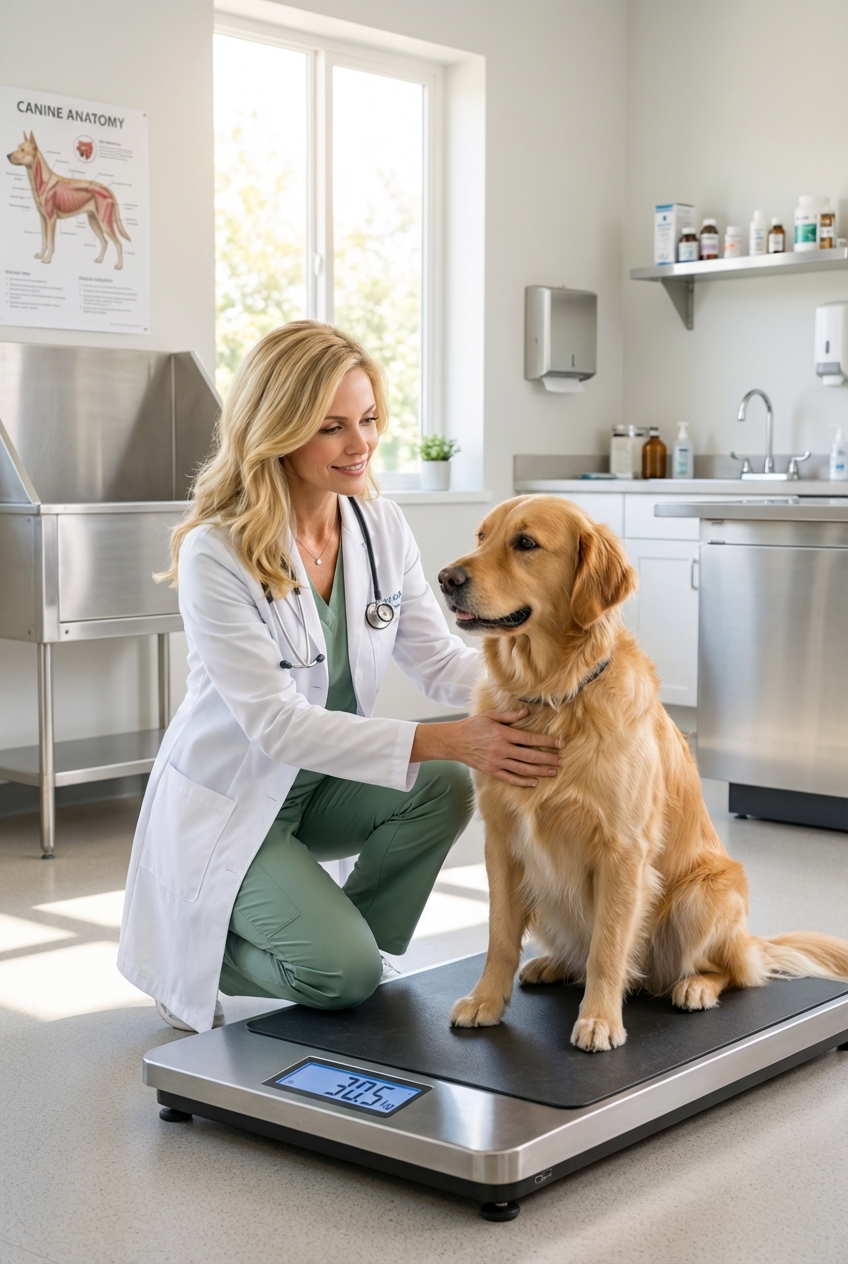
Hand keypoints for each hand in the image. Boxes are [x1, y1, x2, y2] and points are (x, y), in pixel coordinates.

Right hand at [411, 708, 561, 787]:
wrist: (454, 741)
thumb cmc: (472, 726)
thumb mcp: (490, 716)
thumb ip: (510, 716)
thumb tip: (527, 712)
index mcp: (503, 734)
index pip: (530, 739)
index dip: (547, 742)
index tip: (560, 744)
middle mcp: (502, 749)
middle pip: (530, 755)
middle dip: (548, 758)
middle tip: (561, 761)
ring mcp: (497, 762)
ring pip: (523, 768)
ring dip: (540, 770)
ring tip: (553, 771)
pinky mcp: (492, 771)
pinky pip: (510, 778)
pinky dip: (523, 781)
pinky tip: (534, 782)